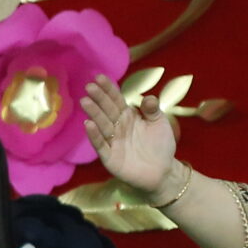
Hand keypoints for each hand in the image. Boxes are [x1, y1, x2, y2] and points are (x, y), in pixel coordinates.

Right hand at [80, 74, 180, 194]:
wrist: (163, 171)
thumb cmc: (160, 145)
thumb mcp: (160, 123)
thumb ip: (152, 110)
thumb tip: (147, 97)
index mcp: (128, 116)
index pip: (116, 100)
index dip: (108, 89)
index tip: (99, 77)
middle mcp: (117, 127)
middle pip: (106, 110)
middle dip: (98, 98)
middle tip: (88, 86)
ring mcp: (112, 142)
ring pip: (101, 125)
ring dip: (93, 113)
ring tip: (85, 101)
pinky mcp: (110, 157)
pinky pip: (101, 145)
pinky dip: (94, 135)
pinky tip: (88, 124)